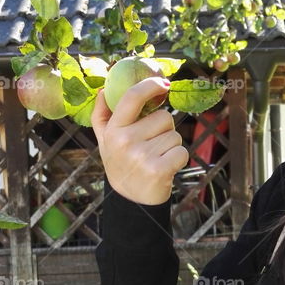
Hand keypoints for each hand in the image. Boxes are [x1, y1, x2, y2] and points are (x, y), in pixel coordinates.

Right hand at [91, 77, 188, 204]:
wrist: (130, 200)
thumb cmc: (121, 163)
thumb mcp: (105, 140)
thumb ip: (103, 114)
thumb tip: (104, 89)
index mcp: (113, 130)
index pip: (132, 97)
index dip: (150, 85)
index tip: (163, 83)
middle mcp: (125, 141)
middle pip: (164, 117)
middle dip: (164, 129)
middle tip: (152, 145)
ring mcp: (142, 156)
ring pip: (175, 135)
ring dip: (171, 145)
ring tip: (157, 157)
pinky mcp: (160, 170)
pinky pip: (182, 151)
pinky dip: (178, 159)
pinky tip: (166, 167)